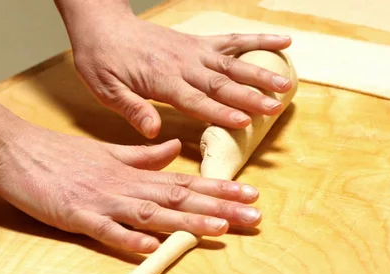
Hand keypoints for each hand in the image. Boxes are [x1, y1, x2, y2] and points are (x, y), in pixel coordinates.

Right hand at [0, 124, 261, 252]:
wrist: (14, 149)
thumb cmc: (60, 154)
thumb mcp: (107, 153)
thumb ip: (143, 156)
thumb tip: (175, 151)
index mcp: (132, 173)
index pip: (184, 181)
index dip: (219, 189)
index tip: (250, 194)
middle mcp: (125, 186)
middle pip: (179, 198)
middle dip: (219, 207)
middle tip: (255, 215)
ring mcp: (102, 202)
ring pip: (151, 212)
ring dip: (186, 220)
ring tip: (220, 228)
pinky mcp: (75, 216)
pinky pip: (106, 231)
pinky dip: (128, 239)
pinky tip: (152, 247)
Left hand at [69, 12, 292, 137]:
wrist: (103, 25)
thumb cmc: (103, 61)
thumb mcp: (106, 89)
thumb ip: (131, 109)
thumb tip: (152, 131)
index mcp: (161, 80)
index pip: (196, 100)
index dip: (220, 112)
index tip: (244, 122)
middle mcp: (183, 64)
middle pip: (221, 83)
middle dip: (250, 96)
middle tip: (275, 108)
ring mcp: (194, 51)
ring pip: (232, 63)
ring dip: (260, 73)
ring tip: (286, 85)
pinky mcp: (198, 43)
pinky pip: (232, 41)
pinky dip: (258, 41)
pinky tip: (283, 41)